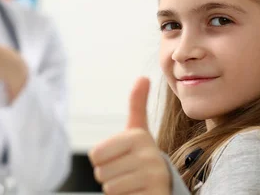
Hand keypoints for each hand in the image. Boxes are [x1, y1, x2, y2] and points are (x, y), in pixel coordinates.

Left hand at [89, 77, 170, 194]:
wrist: (164, 185)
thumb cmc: (142, 156)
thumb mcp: (138, 131)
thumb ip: (137, 104)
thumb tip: (143, 77)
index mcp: (139, 136)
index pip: (96, 155)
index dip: (103, 161)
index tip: (121, 158)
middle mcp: (150, 155)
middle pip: (101, 172)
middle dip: (109, 176)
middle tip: (127, 173)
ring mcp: (154, 178)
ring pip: (109, 188)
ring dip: (117, 189)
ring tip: (132, 182)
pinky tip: (138, 192)